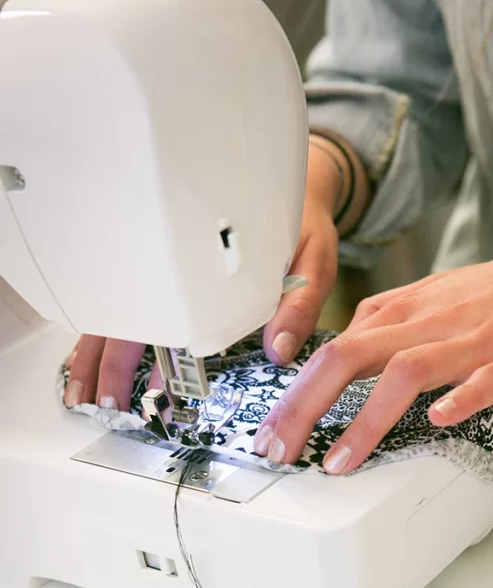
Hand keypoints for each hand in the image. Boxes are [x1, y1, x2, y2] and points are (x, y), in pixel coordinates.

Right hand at [64, 146, 339, 410]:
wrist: (296, 185)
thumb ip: (298, 305)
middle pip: (125, 319)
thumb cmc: (300, 223)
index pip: (160, 312)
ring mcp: (166, 272)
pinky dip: (106, 337)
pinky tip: (95, 362)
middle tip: (101, 402)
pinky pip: (127, 310)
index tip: (130, 388)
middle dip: (107, 365)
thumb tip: (278, 350)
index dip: (138, 350)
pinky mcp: (167, 278)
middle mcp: (177, 269)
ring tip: (85, 391)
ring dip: (96, 355)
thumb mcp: (311, 260)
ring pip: (116, 316)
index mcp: (206, 265)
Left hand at [252, 223, 492, 472]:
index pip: (333, 347)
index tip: (271, 431)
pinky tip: (437, 421)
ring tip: (339, 462)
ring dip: (366, 420)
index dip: (294, 392)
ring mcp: (474, 342)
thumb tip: (346, 345)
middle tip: (278, 449)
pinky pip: (484, 380)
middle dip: (305, 406)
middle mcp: (431, 323)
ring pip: (407, 372)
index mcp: (407, 309)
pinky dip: (459, 399)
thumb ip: (389, 324)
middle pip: (350, 356)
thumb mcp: (437, 297)